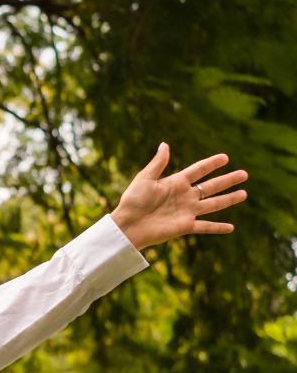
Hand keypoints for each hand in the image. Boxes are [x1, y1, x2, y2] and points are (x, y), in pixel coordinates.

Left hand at [110, 143, 247, 250]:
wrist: (128, 225)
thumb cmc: (133, 201)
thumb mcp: (145, 178)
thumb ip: (158, 163)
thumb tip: (165, 144)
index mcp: (175, 183)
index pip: (198, 170)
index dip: (211, 164)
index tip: (225, 157)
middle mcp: (184, 196)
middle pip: (211, 186)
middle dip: (228, 180)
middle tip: (244, 174)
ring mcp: (186, 211)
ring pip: (213, 204)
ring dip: (229, 199)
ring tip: (244, 194)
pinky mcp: (185, 226)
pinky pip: (205, 227)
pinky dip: (218, 227)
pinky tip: (231, 227)